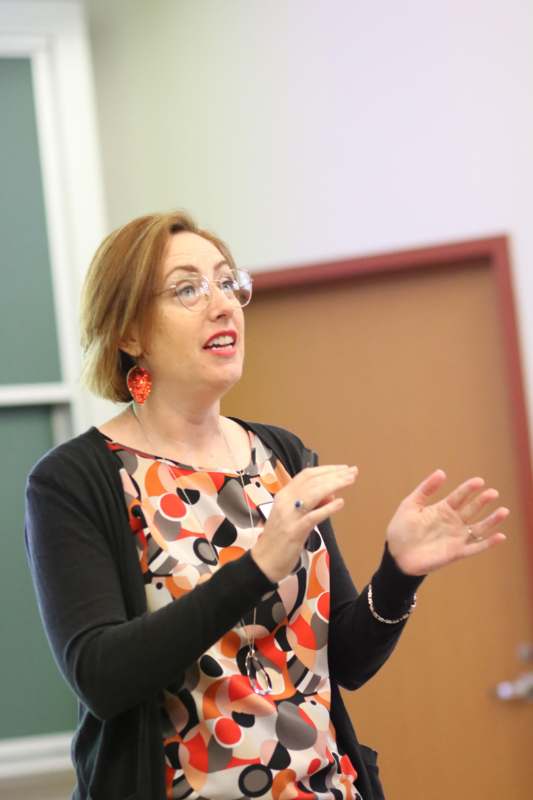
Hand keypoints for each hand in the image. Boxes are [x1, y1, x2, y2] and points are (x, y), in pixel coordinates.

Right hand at [251, 464, 357, 582]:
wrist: (264, 561)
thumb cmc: (279, 538)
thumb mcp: (293, 516)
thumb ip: (311, 504)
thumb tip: (332, 495)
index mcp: (283, 495)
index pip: (306, 475)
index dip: (326, 469)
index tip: (343, 469)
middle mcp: (285, 501)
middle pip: (312, 481)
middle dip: (335, 474)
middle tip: (353, 472)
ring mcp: (289, 516)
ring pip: (313, 493)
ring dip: (334, 485)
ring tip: (350, 481)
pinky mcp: (294, 531)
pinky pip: (313, 516)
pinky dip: (327, 508)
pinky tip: (340, 503)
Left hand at [386, 470, 508, 575]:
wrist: (396, 555)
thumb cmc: (401, 530)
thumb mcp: (410, 504)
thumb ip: (426, 489)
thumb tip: (442, 472)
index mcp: (442, 509)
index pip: (460, 496)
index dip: (469, 488)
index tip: (479, 481)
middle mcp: (452, 522)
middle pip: (472, 509)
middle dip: (483, 501)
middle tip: (493, 493)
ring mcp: (456, 537)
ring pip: (479, 527)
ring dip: (492, 520)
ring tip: (503, 511)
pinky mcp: (456, 552)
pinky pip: (475, 547)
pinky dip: (488, 543)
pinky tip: (500, 536)